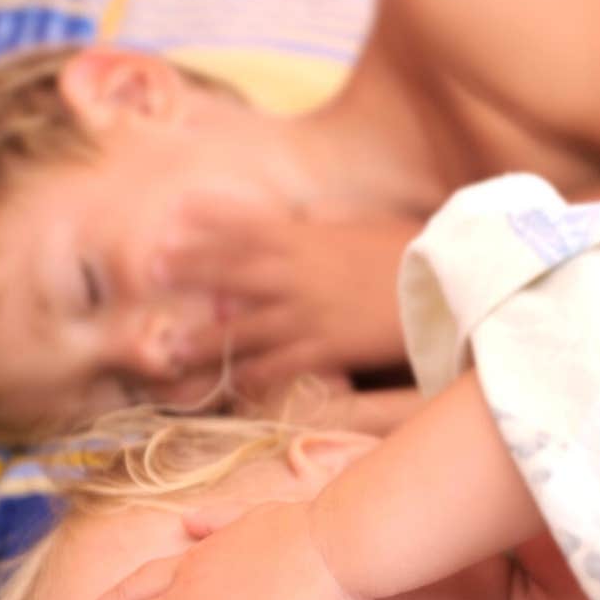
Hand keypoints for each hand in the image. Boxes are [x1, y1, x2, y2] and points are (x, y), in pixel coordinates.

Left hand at [153, 194, 417, 389]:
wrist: (449, 283)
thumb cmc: (413, 253)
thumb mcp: (364, 229)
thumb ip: (328, 226)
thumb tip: (307, 218)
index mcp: (309, 237)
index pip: (249, 221)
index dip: (209, 216)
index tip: (175, 212)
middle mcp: (299, 272)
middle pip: (232, 268)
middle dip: (190, 268)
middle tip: (151, 270)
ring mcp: (309, 311)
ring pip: (245, 326)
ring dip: (206, 339)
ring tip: (171, 349)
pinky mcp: (328, 347)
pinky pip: (281, 365)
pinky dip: (255, 376)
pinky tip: (232, 387)